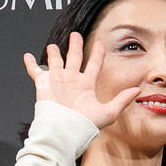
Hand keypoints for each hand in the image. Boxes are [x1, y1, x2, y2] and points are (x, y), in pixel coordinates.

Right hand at [22, 31, 138, 129]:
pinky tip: (27, 56)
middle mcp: (72, 81)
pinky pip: (35, 71)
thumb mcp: (109, 112)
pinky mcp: (44, 84)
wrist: (64, 131)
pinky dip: (30, 64)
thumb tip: (137, 90)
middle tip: (75, 35)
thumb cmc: (85, 125)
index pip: (94, 65)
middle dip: (75, 46)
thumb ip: (122, 100)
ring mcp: (57, 81)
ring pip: (55, 62)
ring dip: (54, 54)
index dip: (98, 54)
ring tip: (53, 46)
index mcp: (86, 86)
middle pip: (74, 58)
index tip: (100, 44)